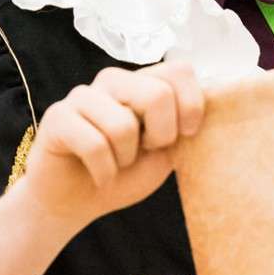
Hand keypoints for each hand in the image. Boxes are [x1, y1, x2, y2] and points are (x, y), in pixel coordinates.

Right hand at [18, 62, 203, 227]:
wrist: (73, 203)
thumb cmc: (122, 175)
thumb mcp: (164, 153)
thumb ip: (183, 128)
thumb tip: (216, 104)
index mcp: (142, 83)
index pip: (180, 71)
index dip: (191, 107)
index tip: (183, 136)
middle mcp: (113, 80)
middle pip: (157, 94)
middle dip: (159, 136)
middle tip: (144, 152)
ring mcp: (82, 95)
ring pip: (123, 125)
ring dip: (125, 159)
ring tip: (116, 164)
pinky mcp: (57, 117)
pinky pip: (94, 145)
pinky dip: (103, 172)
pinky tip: (98, 176)